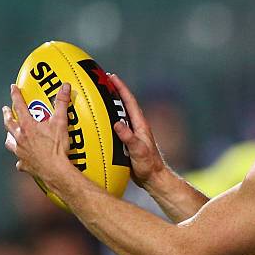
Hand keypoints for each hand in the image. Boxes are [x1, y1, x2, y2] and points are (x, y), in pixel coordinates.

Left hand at [2, 83, 70, 182]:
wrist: (55, 170)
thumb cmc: (57, 147)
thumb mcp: (61, 122)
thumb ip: (61, 103)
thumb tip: (64, 87)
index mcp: (28, 126)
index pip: (19, 106)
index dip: (16, 95)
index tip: (13, 88)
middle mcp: (20, 138)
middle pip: (9, 124)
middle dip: (7, 115)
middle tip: (5, 110)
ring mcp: (21, 152)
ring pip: (10, 142)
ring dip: (9, 136)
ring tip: (10, 134)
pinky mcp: (24, 164)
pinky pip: (20, 161)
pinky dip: (21, 159)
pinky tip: (23, 160)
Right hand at [109, 73, 166, 187]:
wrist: (153, 178)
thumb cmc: (148, 166)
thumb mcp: (137, 151)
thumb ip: (128, 137)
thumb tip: (117, 123)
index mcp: (140, 125)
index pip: (130, 101)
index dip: (121, 88)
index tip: (112, 76)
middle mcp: (137, 126)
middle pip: (125, 104)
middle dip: (116, 91)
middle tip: (104, 80)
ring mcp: (133, 133)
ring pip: (121, 114)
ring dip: (112, 104)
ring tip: (100, 95)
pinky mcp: (128, 141)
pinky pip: (118, 125)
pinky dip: (110, 118)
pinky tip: (101, 121)